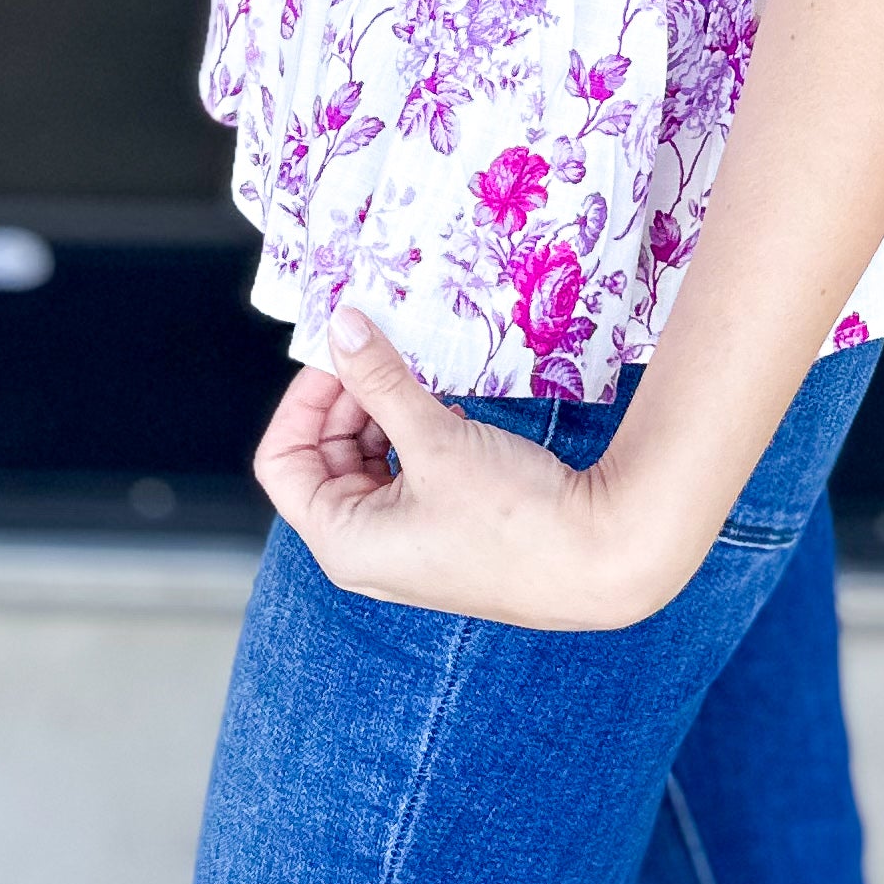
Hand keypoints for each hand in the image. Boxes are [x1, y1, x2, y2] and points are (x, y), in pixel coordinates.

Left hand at [252, 307, 700, 630]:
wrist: (600, 557)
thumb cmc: (512, 515)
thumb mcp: (436, 438)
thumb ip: (381, 380)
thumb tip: (341, 326)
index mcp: (344, 541)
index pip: (283, 462)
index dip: (302, 401)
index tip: (340, 355)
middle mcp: (365, 551)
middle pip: (324, 458)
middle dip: (348, 400)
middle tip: (383, 349)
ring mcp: (405, 545)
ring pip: (368, 461)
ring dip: (385, 413)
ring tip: (417, 374)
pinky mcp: (442, 532)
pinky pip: (406, 473)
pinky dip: (415, 435)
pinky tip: (447, 408)